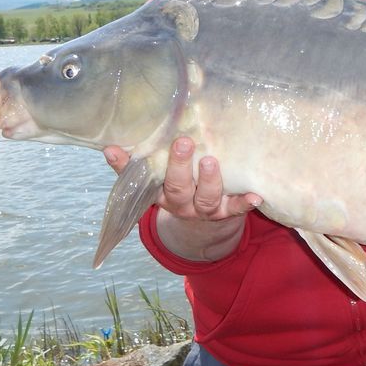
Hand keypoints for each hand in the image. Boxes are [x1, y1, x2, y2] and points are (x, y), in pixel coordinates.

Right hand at [103, 137, 261, 261]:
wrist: (204, 223)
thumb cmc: (179, 186)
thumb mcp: (158, 179)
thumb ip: (137, 163)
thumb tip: (108, 146)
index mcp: (160, 194)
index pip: (140, 181)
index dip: (126, 167)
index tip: (114, 150)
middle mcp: (181, 204)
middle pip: (177, 189)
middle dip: (179, 167)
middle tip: (183, 142)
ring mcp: (204, 209)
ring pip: (205, 199)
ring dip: (208, 181)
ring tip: (210, 161)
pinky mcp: (227, 211)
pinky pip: (236, 209)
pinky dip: (245, 203)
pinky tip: (256, 196)